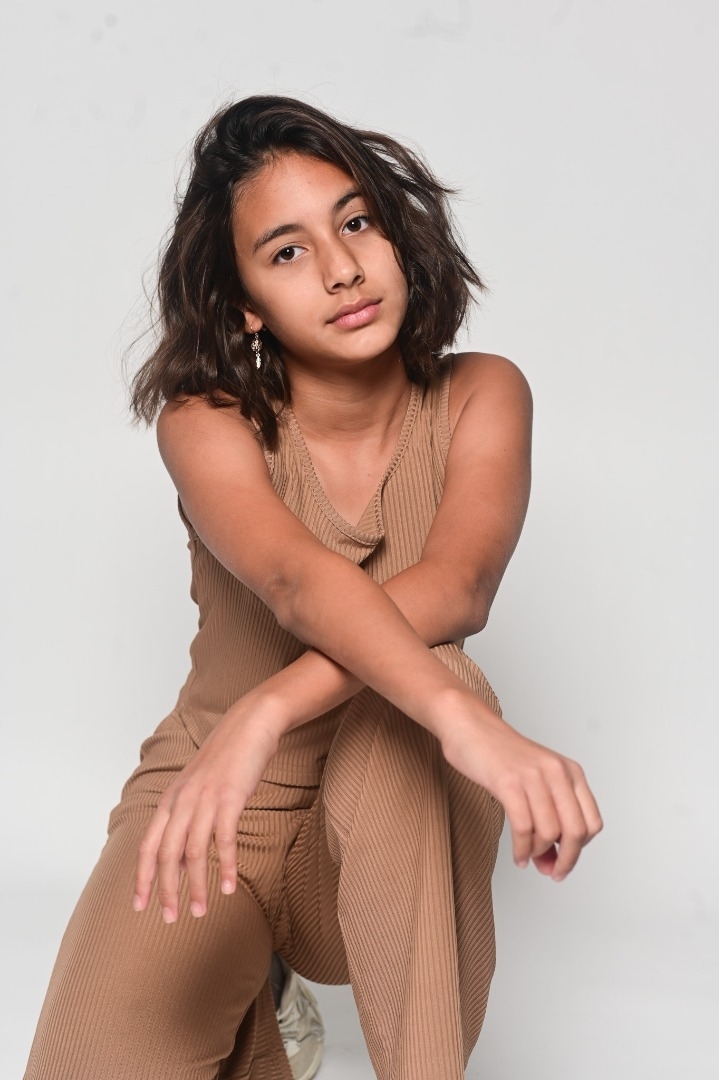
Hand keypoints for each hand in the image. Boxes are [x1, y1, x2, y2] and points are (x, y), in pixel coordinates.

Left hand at [133, 701, 281, 922]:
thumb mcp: (197, 787)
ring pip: (193, 852)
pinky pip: (223, 840)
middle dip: (166, 890)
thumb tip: (184, 856)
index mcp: (169, 800)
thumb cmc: (226, 758)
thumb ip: (187, 817)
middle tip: (170, 919)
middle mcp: (181, 801)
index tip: (139, 906)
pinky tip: (228, 886)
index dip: (142, 878)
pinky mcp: (229, 798)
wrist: (250, 725)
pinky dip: (225, 866)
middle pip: (166, 855)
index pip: (147, 846)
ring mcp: (204, 799)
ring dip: (196, 886)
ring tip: (200, 911)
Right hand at [439, 693, 602, 880]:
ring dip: (538, 855)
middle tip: (551, 872)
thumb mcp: (537, 779)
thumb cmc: (501, 756)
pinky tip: (518, 855)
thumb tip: (554, 859)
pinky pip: (524, 828)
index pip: (592, 823)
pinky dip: (522, 850)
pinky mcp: (509, 782)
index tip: (563, 860)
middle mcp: (557, 773)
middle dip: (565, 860)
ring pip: (549, 832)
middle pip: (576, 832)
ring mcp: (534, 776)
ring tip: (527, 858)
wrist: (471, 727)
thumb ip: (550, 814)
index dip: (579, 849)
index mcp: (571, 772)